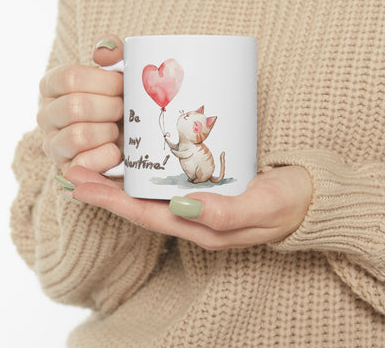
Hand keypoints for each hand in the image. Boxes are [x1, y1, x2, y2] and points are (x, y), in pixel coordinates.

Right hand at [37, 35, 123, 173]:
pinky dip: (106, 156)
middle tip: (124, 110)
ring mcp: (52, 144)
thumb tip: (103, 52)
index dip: (104, 82)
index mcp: (52, 85)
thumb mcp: (118, 73)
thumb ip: (113, 53)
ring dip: (108, 132)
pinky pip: (83, 163)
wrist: (126, 137)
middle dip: (111, 108)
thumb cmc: (120, 100)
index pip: (70, 78)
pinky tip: (116, 150)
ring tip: (117, 130)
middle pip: (75, 107)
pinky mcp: (66, 169)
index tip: (122, 85)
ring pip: (78, 135)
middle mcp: (46, 114)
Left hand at [63, 165, 311, 249]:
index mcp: (202, 227)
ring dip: (121, 180)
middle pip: (140, 205)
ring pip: (150, 194)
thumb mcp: (263, 207)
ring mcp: (199, 203)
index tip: (79, 185)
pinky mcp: (207, 187)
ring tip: (94, 162)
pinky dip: (146, 172)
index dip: (111, 201)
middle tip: (74, 170)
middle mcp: (194, 217)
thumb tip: (181, 207)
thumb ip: (225, 212)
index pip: (146, 215)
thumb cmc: (289, 203)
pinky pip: (168, 182)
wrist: (310, 197)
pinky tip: (137, 157)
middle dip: (105, 190)